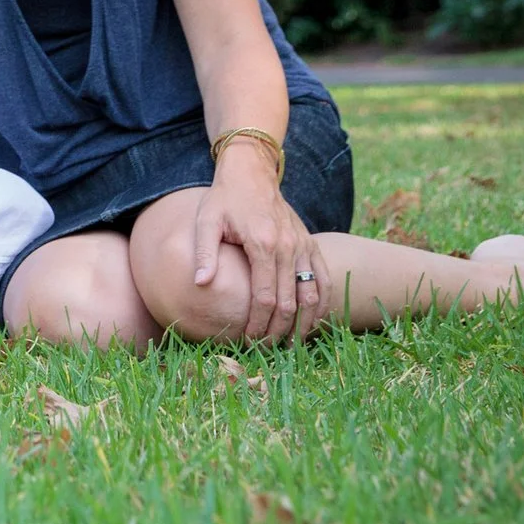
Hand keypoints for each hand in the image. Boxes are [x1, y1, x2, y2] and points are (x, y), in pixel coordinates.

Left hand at [191, 163, 323, 342]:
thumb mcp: (206, 220)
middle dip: (278, 331)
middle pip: (290, 302)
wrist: (252, 173)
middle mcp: (289, 247)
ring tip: (290, 345)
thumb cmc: (224, 199)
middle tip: (265, 350)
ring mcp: (303, 246)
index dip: (258, 324)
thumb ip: (204, 252)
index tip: (248, 341)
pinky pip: (323, 279)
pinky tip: (311, 321)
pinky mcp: (310, 243)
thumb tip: (200, 283)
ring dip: (304, 323)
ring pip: (312, 295)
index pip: (266, 297)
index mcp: (264, 244)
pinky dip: (320, 303)